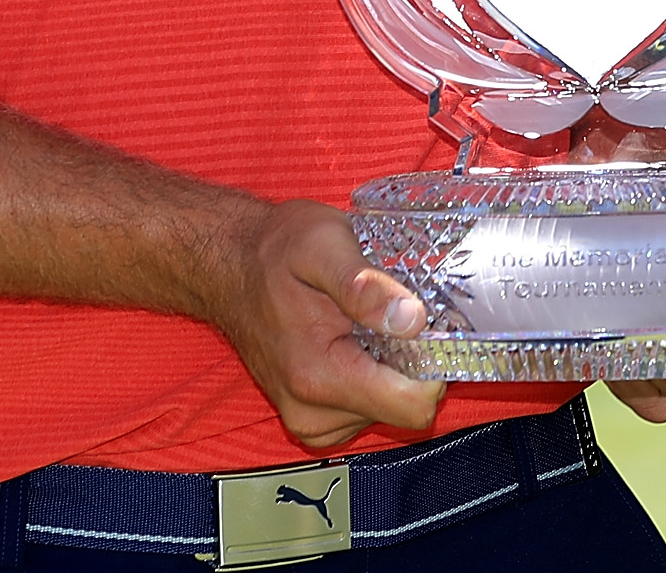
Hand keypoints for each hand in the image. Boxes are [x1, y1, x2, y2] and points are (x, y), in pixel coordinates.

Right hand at [200, 197, 445, 449]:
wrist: (230, 264)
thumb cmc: (275, 251)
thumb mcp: (324, 245)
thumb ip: (366, 286)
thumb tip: (412, 319)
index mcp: (321, 376)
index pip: (413, 406)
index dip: (435, 366)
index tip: (429, 326)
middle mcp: (313, 411)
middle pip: (405, 407)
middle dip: (412, 364)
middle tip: (395, 315)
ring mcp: (310, 419)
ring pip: (388, 409)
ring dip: (389, 368)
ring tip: (365, 324)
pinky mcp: (310, 417)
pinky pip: (366, 408)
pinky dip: (370, 376)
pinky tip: (353, 340)